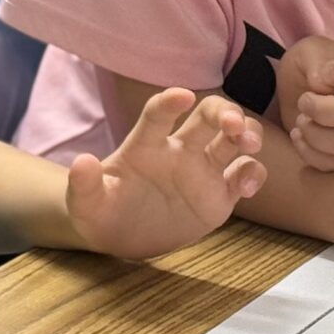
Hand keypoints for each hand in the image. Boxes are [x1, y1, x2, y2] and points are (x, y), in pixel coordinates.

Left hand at [68, 89, 265, 258]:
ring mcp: (202, 171)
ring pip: (233, 140)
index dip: (169, 102)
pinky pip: (243, 175)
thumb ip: (84, 185)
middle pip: (208, 116)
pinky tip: (249, 186)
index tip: (182, 96)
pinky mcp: (219, 195)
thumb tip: (81, 163)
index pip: (158, 115)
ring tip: (250, 145)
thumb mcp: (85, 204)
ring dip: (248, 134)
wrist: (120, 238)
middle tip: (234, 125)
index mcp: (146, 146)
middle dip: (225, 112)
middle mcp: (179, 150)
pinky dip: (253, 174)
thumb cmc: (101, 212)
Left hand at [273, 36, 333, 171]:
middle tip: (304, 101)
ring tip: (300, 120)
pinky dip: (308, 152)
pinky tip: (298, 135)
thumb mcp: (309, 52)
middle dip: (326, 111)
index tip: (324, 74)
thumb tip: (321, 85)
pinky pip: (333, 164)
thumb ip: (316, 61)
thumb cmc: (312, 68)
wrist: (302, 91)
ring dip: (315, 134)